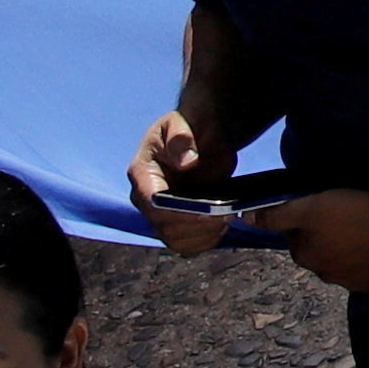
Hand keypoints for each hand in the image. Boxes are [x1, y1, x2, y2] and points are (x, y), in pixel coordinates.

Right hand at [129, 108, 236, 249]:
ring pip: (175, 240)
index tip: (205, 210)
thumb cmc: (188, 128)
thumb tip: (187, 161)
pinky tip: (223, 226)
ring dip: (202, 235)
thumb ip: (181, 137)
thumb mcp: (182, 123)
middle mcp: (146, 198)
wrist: (201, 138)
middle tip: (224, 216)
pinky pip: (187, 244)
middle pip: (163, 226)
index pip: (151, 201)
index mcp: (142, 172)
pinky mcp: (176, 224)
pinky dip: (206, 240)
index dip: (176, 210)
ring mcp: (159, 214)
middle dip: (195, 225)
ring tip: (226, 219)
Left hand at [259, 190, 368, 295]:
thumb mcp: (312, 207)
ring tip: (364, 228)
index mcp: (306, 258)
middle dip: (324, 236)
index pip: (294, 237)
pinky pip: (365, 269)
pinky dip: (367, 258)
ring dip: (346, 248)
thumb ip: (278, 214)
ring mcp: (351, 284)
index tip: (322, 205)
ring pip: (340, 261)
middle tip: (343, 215)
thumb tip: (246, 218)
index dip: (304, 219)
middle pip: (317, 251)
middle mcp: (324, 276)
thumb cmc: (356, 218)